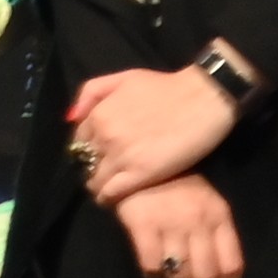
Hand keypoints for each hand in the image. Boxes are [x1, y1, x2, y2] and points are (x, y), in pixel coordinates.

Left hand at [66, 61, 240, 202]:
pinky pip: (111, 192)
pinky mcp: (141, 174)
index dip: (87, 150)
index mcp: (99, 115)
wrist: (205, 97)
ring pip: (95, 180)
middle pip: (86, 162)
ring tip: (107, 189)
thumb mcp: (124, 78)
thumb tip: (71, 118)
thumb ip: (92, 93)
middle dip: (91, 169)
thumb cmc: (168, 87)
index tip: (96, 157)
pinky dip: (108, 197)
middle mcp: (104, 136)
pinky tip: (113, 199)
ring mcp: (121, 156)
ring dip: (97, 186)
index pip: (79, 141)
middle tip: (102, 175)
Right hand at [106, 172, 242, 277]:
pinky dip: (153, 276)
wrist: (137, 160)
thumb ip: (214, 233)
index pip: (231, 266)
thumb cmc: (175, 184)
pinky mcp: (143, 225)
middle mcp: (199, 222)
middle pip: (205, 275)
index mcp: (219, 217)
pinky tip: (151, 271)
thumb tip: (214, 274)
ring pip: (179, 274)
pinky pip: (151, 266)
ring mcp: (171, 223)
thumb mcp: (205, 203)